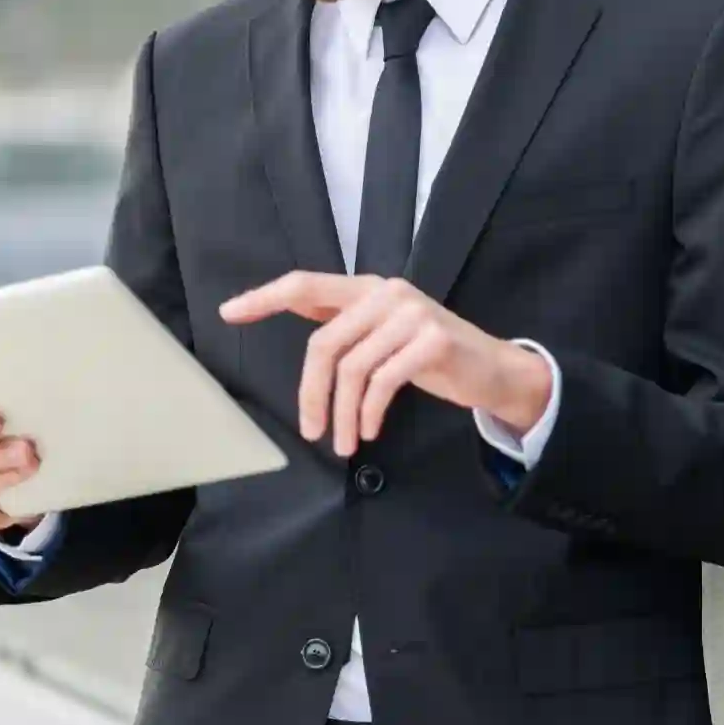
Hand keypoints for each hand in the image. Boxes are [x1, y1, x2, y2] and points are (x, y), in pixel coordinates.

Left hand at [219, 272, 552, 457]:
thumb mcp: (384, 335)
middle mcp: (388, 293)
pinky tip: (371, 430)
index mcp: (370, 288)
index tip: (229, 312)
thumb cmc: (432, 356)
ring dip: (343, 413)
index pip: (307, 284)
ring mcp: (412, 313)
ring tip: (345, 441)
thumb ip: (346, 323)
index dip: (265, 297)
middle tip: (311, 429)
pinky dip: (370, 413)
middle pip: (324, 342)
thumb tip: (293, 308)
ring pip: (352, 368)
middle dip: (310, 393)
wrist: (493, 369)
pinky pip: (383, 382)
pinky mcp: (433, 339)